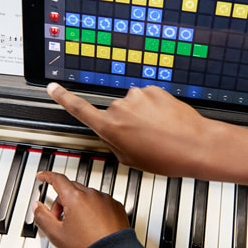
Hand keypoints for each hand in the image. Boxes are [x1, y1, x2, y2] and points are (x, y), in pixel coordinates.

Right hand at [31, 171, 128, 247]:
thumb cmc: (87, 247)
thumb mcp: (56, 234)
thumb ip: (42, 217)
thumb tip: (37, 207)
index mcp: (76, 198)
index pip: (58, 180)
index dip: (47, 177)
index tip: (42, 177)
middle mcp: (93, 195)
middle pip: (71, 189)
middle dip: (62, 201)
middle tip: (58, 219)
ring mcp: (106, 200)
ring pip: (87, 196)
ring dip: (78, 205)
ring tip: (78, 227)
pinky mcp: (117, 207)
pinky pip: (101, 202)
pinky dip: (94, 209)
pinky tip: (92, 226)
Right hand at [46, 82, 217, 177]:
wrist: (195, 145)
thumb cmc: (165, 157)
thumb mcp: (130, 160)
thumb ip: (115, 143)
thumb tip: (115, 133)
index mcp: (110, 127)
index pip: (79, 109)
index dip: (63, 98)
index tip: (53, 87)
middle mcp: (120, 108)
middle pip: (115, 112)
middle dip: (126, 123)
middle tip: (144, 139)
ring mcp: (138, 97)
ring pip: (133, 105)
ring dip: (142, 116)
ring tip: (158, 132)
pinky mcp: (154, 90)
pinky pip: (149, 98)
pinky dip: (155, 108)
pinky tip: (165, 122)